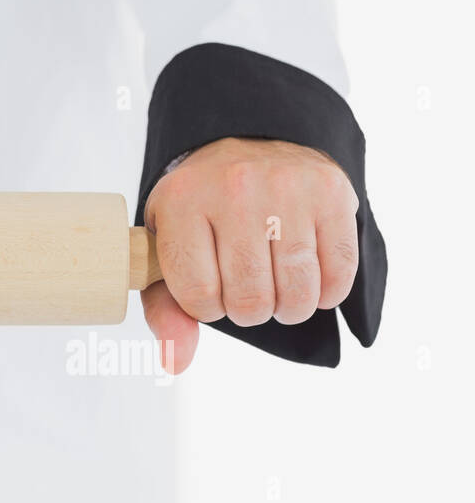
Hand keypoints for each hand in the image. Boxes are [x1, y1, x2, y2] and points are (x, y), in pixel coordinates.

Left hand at [141, 137, 358, 372]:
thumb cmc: (203, 206)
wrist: (249, 142)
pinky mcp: (330, 192)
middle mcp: (234, 189)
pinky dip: (325, 292)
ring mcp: (286, 187)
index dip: (206, 308)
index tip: (209, 290)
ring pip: (296, 291)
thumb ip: (164, 307)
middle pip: (250, 298)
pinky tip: (307, 277)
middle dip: (249, 311)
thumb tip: (175, 361)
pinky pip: (338, 273)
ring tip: (276, 290)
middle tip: (246, 292)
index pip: (198, 295)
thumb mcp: (167, 244)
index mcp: (182, 201)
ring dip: (288, 307)